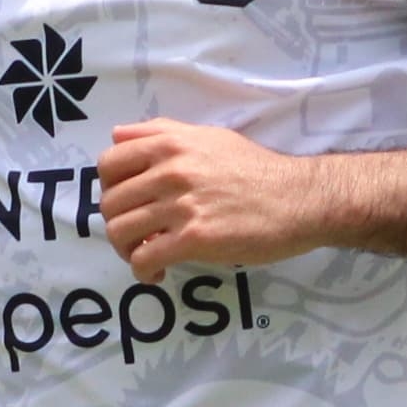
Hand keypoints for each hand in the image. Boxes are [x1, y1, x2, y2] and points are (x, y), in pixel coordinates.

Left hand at [96, 119, 330, 281]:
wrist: (298, 199)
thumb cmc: (256, 169)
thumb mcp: (208, 136)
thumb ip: (162, 133)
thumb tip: (119, 135)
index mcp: (170, 143)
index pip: (108, 164)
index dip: (109, 188)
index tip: (126, 203)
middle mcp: (170, 170)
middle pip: (110, 203)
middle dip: (117, 224)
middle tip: (137, 236)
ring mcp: (181, 205)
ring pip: (120, 232)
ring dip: (126, 250)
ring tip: (145, 255)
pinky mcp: (195, 239)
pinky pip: (144, 258)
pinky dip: (142, 271)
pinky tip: (156, 273)